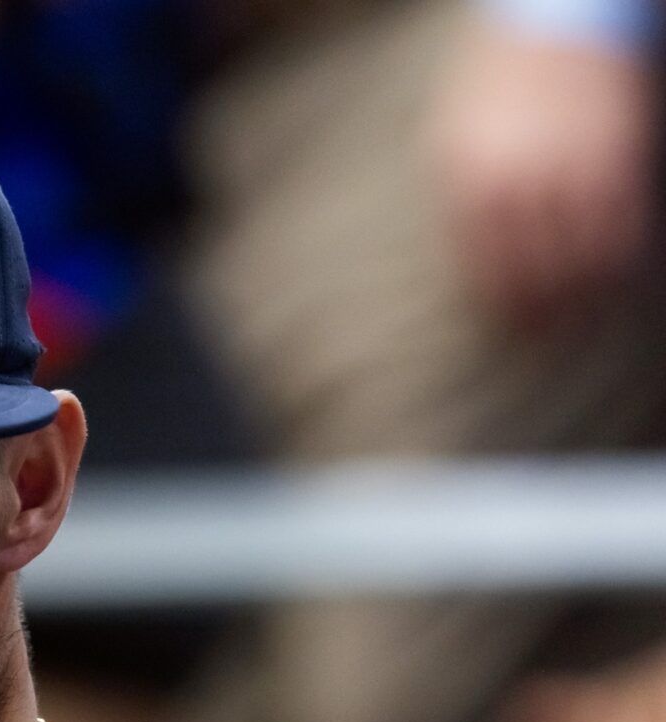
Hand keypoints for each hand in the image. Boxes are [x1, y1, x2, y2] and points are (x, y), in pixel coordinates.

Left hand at [428, 18, 658, 325]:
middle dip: (539, 316)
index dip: (500, 307)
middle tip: (544, 339)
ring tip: (579, 322)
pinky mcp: (616, 161)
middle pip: (530, 275)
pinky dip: (617, 263)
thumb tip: (467, 262)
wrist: (553, 19)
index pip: (483, 268)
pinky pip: (620, 231)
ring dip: (581, 301)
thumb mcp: (452, 138)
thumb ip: (460, 199)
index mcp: (469, 181)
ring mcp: (571, 172)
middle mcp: (518, 182)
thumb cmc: (495, 85)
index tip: (508, 329)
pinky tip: (612, 280)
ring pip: (580, 262)